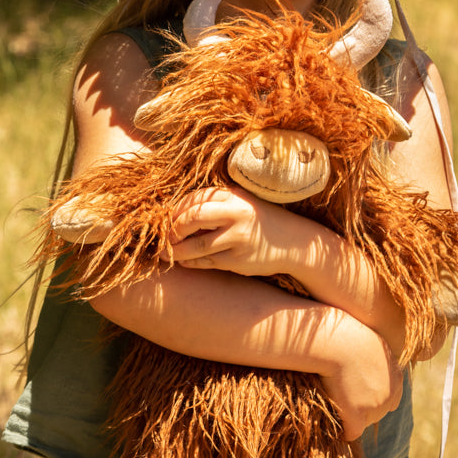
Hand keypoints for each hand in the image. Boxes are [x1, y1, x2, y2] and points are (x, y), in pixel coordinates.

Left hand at [168, 185, 308, 278]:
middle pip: (192, 218)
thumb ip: (214, 205)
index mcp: (233, 195)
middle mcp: (235, 214)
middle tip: (163, 237)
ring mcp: (237, 238)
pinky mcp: (238, 260)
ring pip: (195, 246)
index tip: (165, 218)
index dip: (175, 210)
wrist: (294, 242)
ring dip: (175, 251)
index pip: (194, 199)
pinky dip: (190, 262)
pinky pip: (206, 261)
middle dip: (172, 229)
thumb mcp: (241, 203)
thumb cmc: (261, 220)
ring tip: (164, 254)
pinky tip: (183, 261)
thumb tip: (176, 214)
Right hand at [319, 322, 403, 440]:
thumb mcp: (371, 341)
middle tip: (342, 390)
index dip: (372, 395)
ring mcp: (375, 407)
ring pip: (363, 421)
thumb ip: (376, 357)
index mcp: (396, 377)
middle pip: (377, 412)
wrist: (334, 342)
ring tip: (334, 395)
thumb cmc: (346, 335)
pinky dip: (341, 430)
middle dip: (362, 406)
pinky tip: (331, 419)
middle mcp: (390, 395)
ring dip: (350, 414)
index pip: (390, 399)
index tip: (356, 388)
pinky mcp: (357, 417)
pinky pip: (350, 433)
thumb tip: (370, 364)